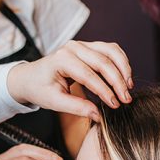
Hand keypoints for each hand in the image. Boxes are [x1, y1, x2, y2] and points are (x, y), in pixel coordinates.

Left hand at [8, 40, 133, 118]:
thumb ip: (77, 107)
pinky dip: (121, 62)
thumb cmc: (40, 89)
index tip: (115, 105)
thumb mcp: (54, 102)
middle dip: (118, 81)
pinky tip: (125, 77)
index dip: (104, 91)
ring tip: (129, 87)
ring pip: (111, 51)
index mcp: (61, 59)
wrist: (30, 77)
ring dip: (124, 68)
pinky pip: (111, 50)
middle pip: (103, 61)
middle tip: (127, 99)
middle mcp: (73, 47)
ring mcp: (82, 44)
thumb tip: (99, 115)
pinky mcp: (89, 46)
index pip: (89, 75)